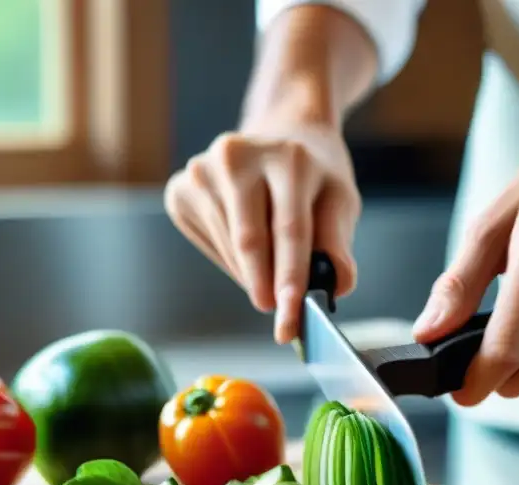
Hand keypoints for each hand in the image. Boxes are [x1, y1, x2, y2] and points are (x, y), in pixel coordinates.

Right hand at [164, 124, 359, 343]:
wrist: (282, 133)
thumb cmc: (314, 175)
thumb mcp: (339, 200)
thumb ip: (337, 244)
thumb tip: (337, 286)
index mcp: (287, 156)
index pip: (289, 229)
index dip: (290, 278)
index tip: (291, 317)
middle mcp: (238, 155)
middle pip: (250, 241)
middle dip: (266, 286)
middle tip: (279, 315)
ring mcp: (202, 170)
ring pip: (228, 248)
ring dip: (251, 276)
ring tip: (271, 272)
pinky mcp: (180, 188)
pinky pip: (208, 244)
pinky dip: (231, 261)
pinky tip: (247, 249)